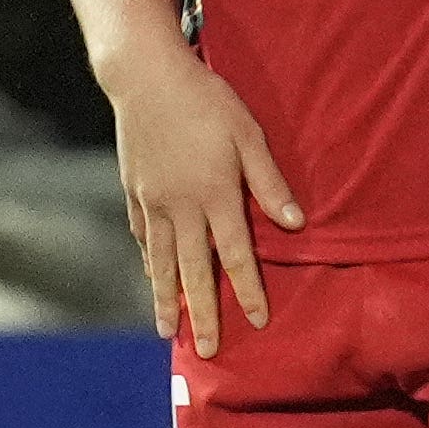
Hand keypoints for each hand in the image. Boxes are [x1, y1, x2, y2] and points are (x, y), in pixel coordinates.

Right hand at [110, 42, 299, 357]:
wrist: (144, 77)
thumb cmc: (206, 101)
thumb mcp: (249, 135)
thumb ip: (269, 182)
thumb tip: (295, 223)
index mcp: (214, 196)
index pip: (235, 256)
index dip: (249, 291)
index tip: (259, 322)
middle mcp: (180, 207)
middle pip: (192, 271)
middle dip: (202, 314)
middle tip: (205, 350)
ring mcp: (151, 201)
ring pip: (160, 261)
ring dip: (165, 299)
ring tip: (167, 330)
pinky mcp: (133, 190)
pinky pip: (143, 235)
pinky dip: (148, 261)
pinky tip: (151, 276)